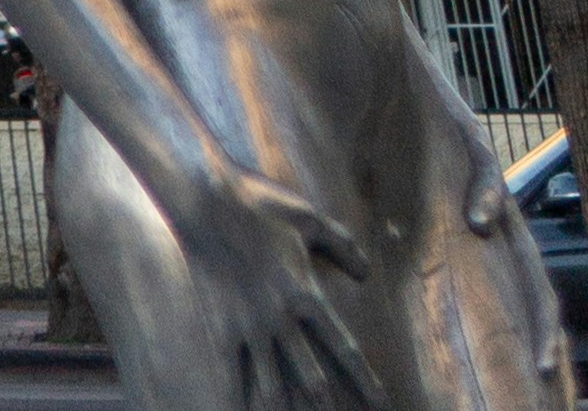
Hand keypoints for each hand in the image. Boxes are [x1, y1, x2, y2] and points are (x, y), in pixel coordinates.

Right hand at [174, 159, 375, 410]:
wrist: (206, 198)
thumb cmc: (259, 203)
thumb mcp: (308, 218)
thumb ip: (342, 245)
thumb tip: (366, 273)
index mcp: (306, 295)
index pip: (344, 349)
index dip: (364, 379)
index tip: (381, 402)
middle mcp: (281, 320)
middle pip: (311, 379)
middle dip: (326, 405)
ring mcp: (249, 327)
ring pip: (272, 385)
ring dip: (284, 410)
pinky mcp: (221, 326)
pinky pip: (230, 373)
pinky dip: (235, 401)